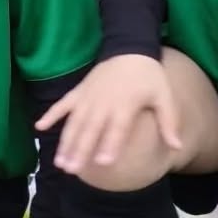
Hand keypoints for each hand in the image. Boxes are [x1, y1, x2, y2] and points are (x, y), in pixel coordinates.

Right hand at [35, 55, 181, 173]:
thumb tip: (177, 147)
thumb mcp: (164, 95)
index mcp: (125, 104)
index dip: (110, 145)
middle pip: (91, 129)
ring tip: (58, 162)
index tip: (102, 163)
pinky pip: (62, 103)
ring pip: (74, 122)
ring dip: (65, 141)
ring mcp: (88, 96)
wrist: (130, 46)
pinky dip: (51, 114)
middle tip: (71, 170)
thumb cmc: (149, 75)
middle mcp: (104, 102)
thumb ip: (169, 121)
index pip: (117, 128)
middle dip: (80, 150)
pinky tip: (39, 128)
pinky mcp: (79, 90)